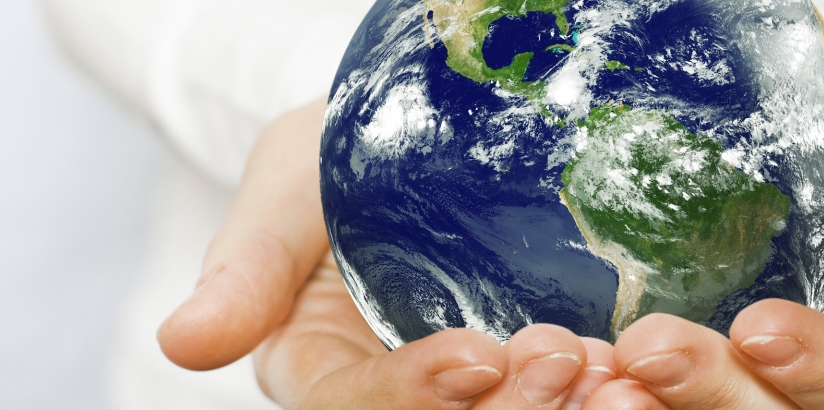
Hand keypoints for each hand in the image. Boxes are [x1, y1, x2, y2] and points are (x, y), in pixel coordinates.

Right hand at [156, 99, 616, 408]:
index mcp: (320, 372)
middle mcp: (398, 393)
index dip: (414, 396)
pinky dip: (605, 387)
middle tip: (570, 362)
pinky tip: (641, 361)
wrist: (411, 140)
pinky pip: (564, 394)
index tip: (477, 358)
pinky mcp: (528, 365)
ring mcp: (468, 385)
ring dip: (566, 409)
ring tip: (618, 370)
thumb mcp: (282, 191)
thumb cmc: (333, 158)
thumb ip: (244, 267)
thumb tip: (182, 343)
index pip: (355, 408)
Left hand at [578, 99, 823, 409]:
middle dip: (707, 392)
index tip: (762, 328)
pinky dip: (596, 384)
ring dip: (643, 404)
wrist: (752, 138)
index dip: (812, 366)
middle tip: (645, 352)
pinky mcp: (651, 365)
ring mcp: (720, 376)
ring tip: (591, 373)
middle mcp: (790, 383)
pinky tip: (562, 360)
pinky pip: (634, 390)